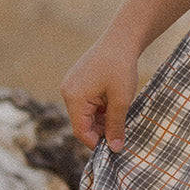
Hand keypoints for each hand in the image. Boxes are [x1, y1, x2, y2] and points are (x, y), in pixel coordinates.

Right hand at [60, 33, 139, 152]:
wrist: (121, 40)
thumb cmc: (121, 68)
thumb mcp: (121, 101)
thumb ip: (116, 126)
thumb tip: (115, 148)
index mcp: (74, 97)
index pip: (81, 130)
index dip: (96, 142)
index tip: (114, 148)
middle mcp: (68, 92)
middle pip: (82, 123)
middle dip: (100, 131)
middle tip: (121, 134)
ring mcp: (72, 86)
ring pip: (86, 114)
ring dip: (102, 119)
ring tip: (120, 117)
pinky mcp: (78, 82)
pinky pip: (87, 103)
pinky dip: (100, 109)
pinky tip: (115, 106)